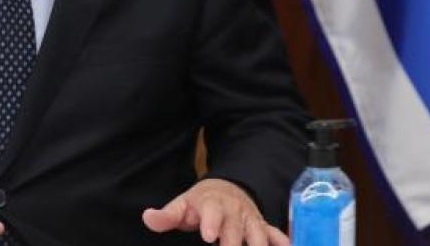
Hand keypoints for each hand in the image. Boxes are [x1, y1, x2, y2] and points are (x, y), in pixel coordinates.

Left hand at [142, 178, 287, 245]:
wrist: (227, 190)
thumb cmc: (200, 203)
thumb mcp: (182, 205)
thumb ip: (167, 215)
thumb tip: (148, 217)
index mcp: (212, 204)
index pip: (211, 212)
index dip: (211, 223)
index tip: (209, 235)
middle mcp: (234, 212)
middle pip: (236, 229)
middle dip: (234, 244)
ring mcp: (250, 220)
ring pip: (258, 234)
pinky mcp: (263, 227)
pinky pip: (276, 235)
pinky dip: (281, 242)